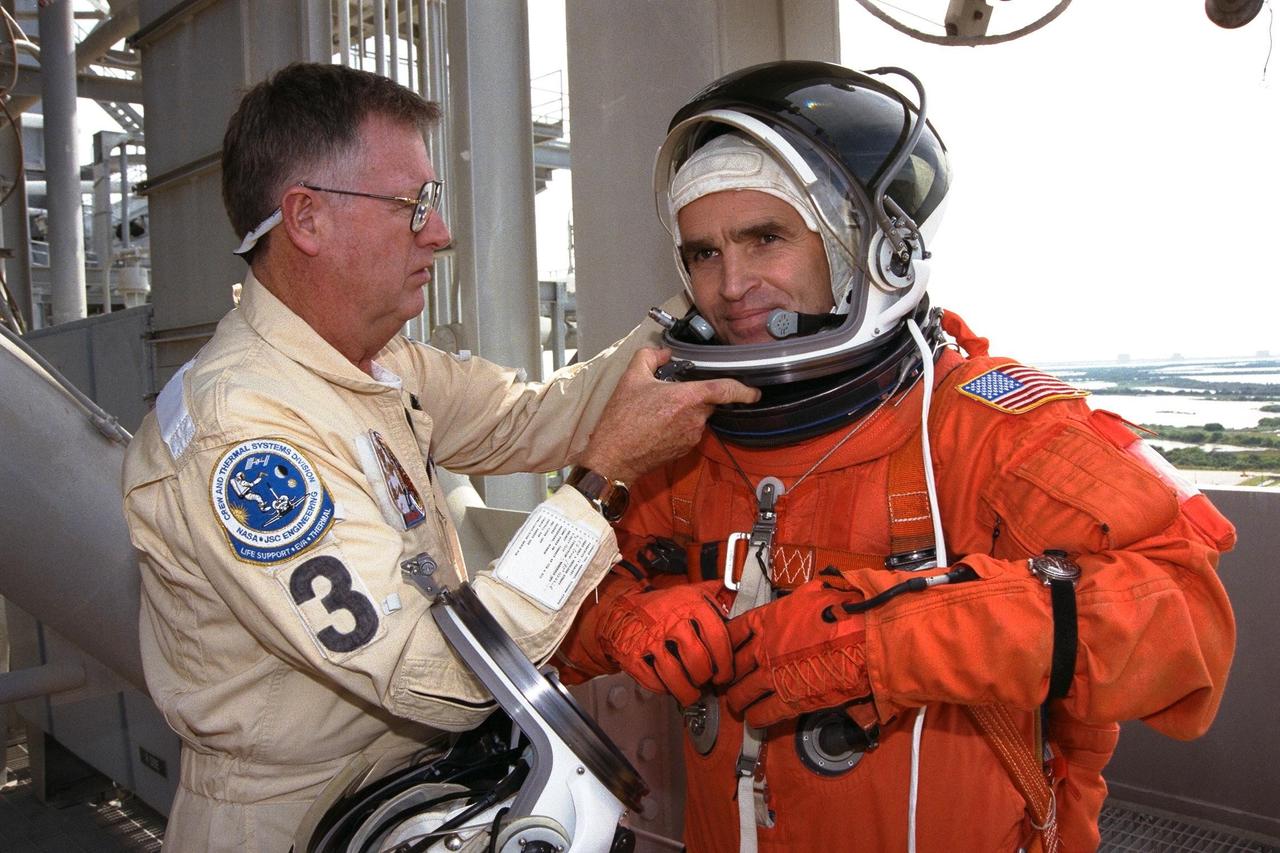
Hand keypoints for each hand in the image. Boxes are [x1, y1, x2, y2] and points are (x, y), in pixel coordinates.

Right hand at [579, 348, 758, 483]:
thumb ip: (650, 356)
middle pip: (709, 402)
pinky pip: (690, 432)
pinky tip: (658, 425)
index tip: (754, 391)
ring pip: (698, 417)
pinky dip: (679, 425)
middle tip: (672, 392)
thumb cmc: (622, 420)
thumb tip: (664, 354)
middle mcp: (695, 419)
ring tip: (658, 411)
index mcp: (687, 399)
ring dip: (686, 411)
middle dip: (696, 396)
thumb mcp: (631, 378)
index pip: (725, 390)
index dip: (743, 390)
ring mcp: (691, 437)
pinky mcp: (685, 450)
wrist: (613, 456)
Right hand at [598, 580, 735, 705]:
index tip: (725, 673)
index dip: (725, 662)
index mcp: (690, 605)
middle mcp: (670, 620)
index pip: (717, 638)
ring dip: (687, 691)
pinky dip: (663, 689)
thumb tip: (736, 596)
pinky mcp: (631, 654)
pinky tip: (668, 686)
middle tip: (706, 682)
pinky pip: (652, 681)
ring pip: (675, 676)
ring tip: (691, 693)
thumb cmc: (659, 605)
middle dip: (705, 678)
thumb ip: (713, 595)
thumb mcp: (688, 592)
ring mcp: (649, 638)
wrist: (619, 608)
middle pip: (698, 661)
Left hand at [726, 579, 870, 728]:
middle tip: (730, 681)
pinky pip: (763, 712)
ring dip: (739, 700)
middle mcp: (764, 647)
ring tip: (739, 704)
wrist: (866, 633)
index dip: (727, 644)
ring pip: (742, 692)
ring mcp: (774, 674)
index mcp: (768, 619)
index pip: (732, 632)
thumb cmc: (846, 610)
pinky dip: (756, 717)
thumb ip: (799, 602)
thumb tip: (803, 602)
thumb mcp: (814, 593)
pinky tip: (755, 719)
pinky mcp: (790, 698)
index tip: (726, 651)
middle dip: (730, 675)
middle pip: (733, 666)